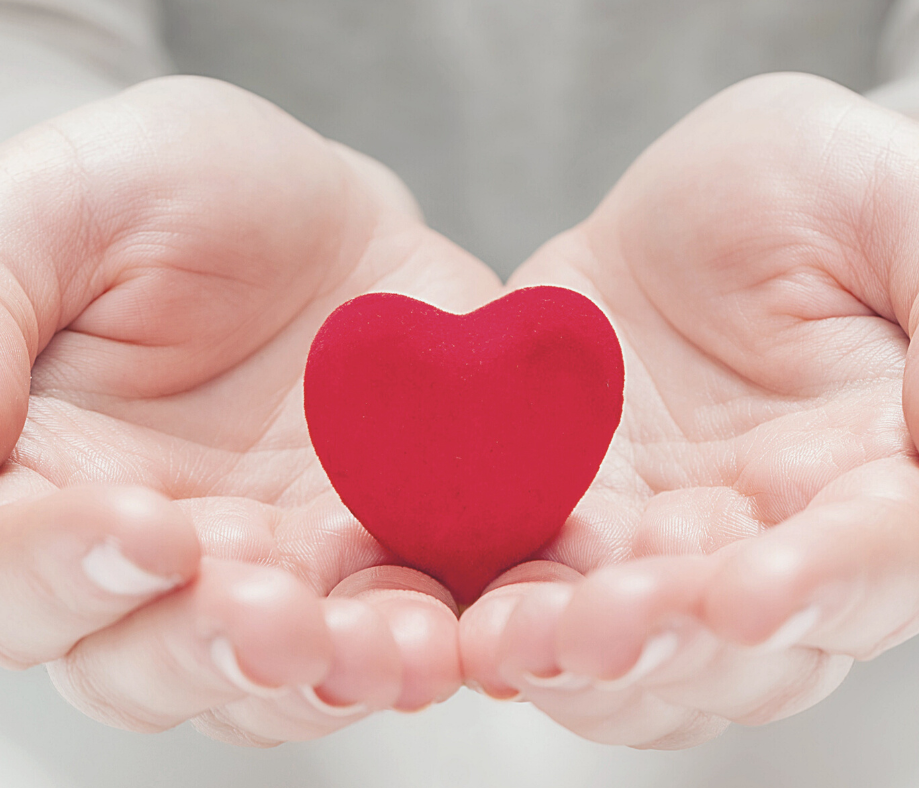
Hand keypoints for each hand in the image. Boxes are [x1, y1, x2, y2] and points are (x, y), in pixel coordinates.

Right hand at [0, 76, 500, 744]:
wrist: (334, 214)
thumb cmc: (184, 192)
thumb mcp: (71, 208)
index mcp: (48, 480)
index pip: (20, 573)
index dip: (65, 573)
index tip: (150, 532)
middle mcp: (161, 551)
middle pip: (149, 663)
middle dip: (210, 651)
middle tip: (272, 620)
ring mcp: (279, 569)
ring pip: (278, 674)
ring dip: (327, 677)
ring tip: (389, 648)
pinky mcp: (381, 557)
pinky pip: (399, 629)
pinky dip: (421, 645)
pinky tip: (449, 635)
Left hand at [461, 73, 918, 746]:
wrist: (677, 214)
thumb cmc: (807, 192)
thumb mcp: (890, 202)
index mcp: (881, 470)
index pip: (878, 556)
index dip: (825, 584)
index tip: (754, 595)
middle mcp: (773, 536)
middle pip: (742, 643)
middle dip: (671, 642)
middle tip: (603, 629)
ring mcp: (662, 545)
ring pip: (635, 650)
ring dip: (574, 657)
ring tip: (512, 640)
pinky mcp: (567, 527)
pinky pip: (538, 598)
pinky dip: (505, 622)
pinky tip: (468, 622)